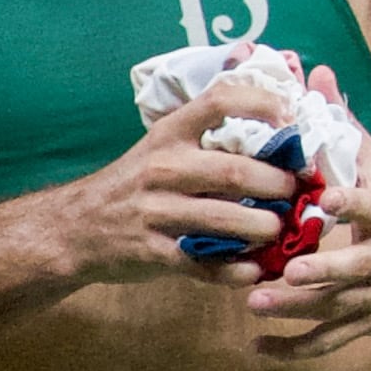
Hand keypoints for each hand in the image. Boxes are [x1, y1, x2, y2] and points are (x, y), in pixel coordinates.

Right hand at [53, 88, 300, 288]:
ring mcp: (156, 211)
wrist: (74, 228)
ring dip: (264, 226)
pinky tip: (256, 268)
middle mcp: (163, 167)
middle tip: (297, 192)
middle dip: (277, 184)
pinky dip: (235, 269)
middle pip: (234, 171)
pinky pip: (203, 262)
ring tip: (281, 230)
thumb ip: (208, 139)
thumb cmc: (134, 183)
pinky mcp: (153, 252)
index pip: (218, 101)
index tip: (290, 118)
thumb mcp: (161, 146)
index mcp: (169, 134)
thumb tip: (280, 131)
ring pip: (223, 219)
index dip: (261, 104)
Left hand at [249, 85, 370, 357]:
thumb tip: (315, 73)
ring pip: (337, 309)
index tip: (328, 200)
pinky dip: (294, 348)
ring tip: (256, 304)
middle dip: (324, 272)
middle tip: (288, 270)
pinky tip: (258, 348)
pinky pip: (328, 342)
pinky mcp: (365, 325)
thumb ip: (344, 127)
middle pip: (357, 269)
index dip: (354, 205)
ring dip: (297, 310)